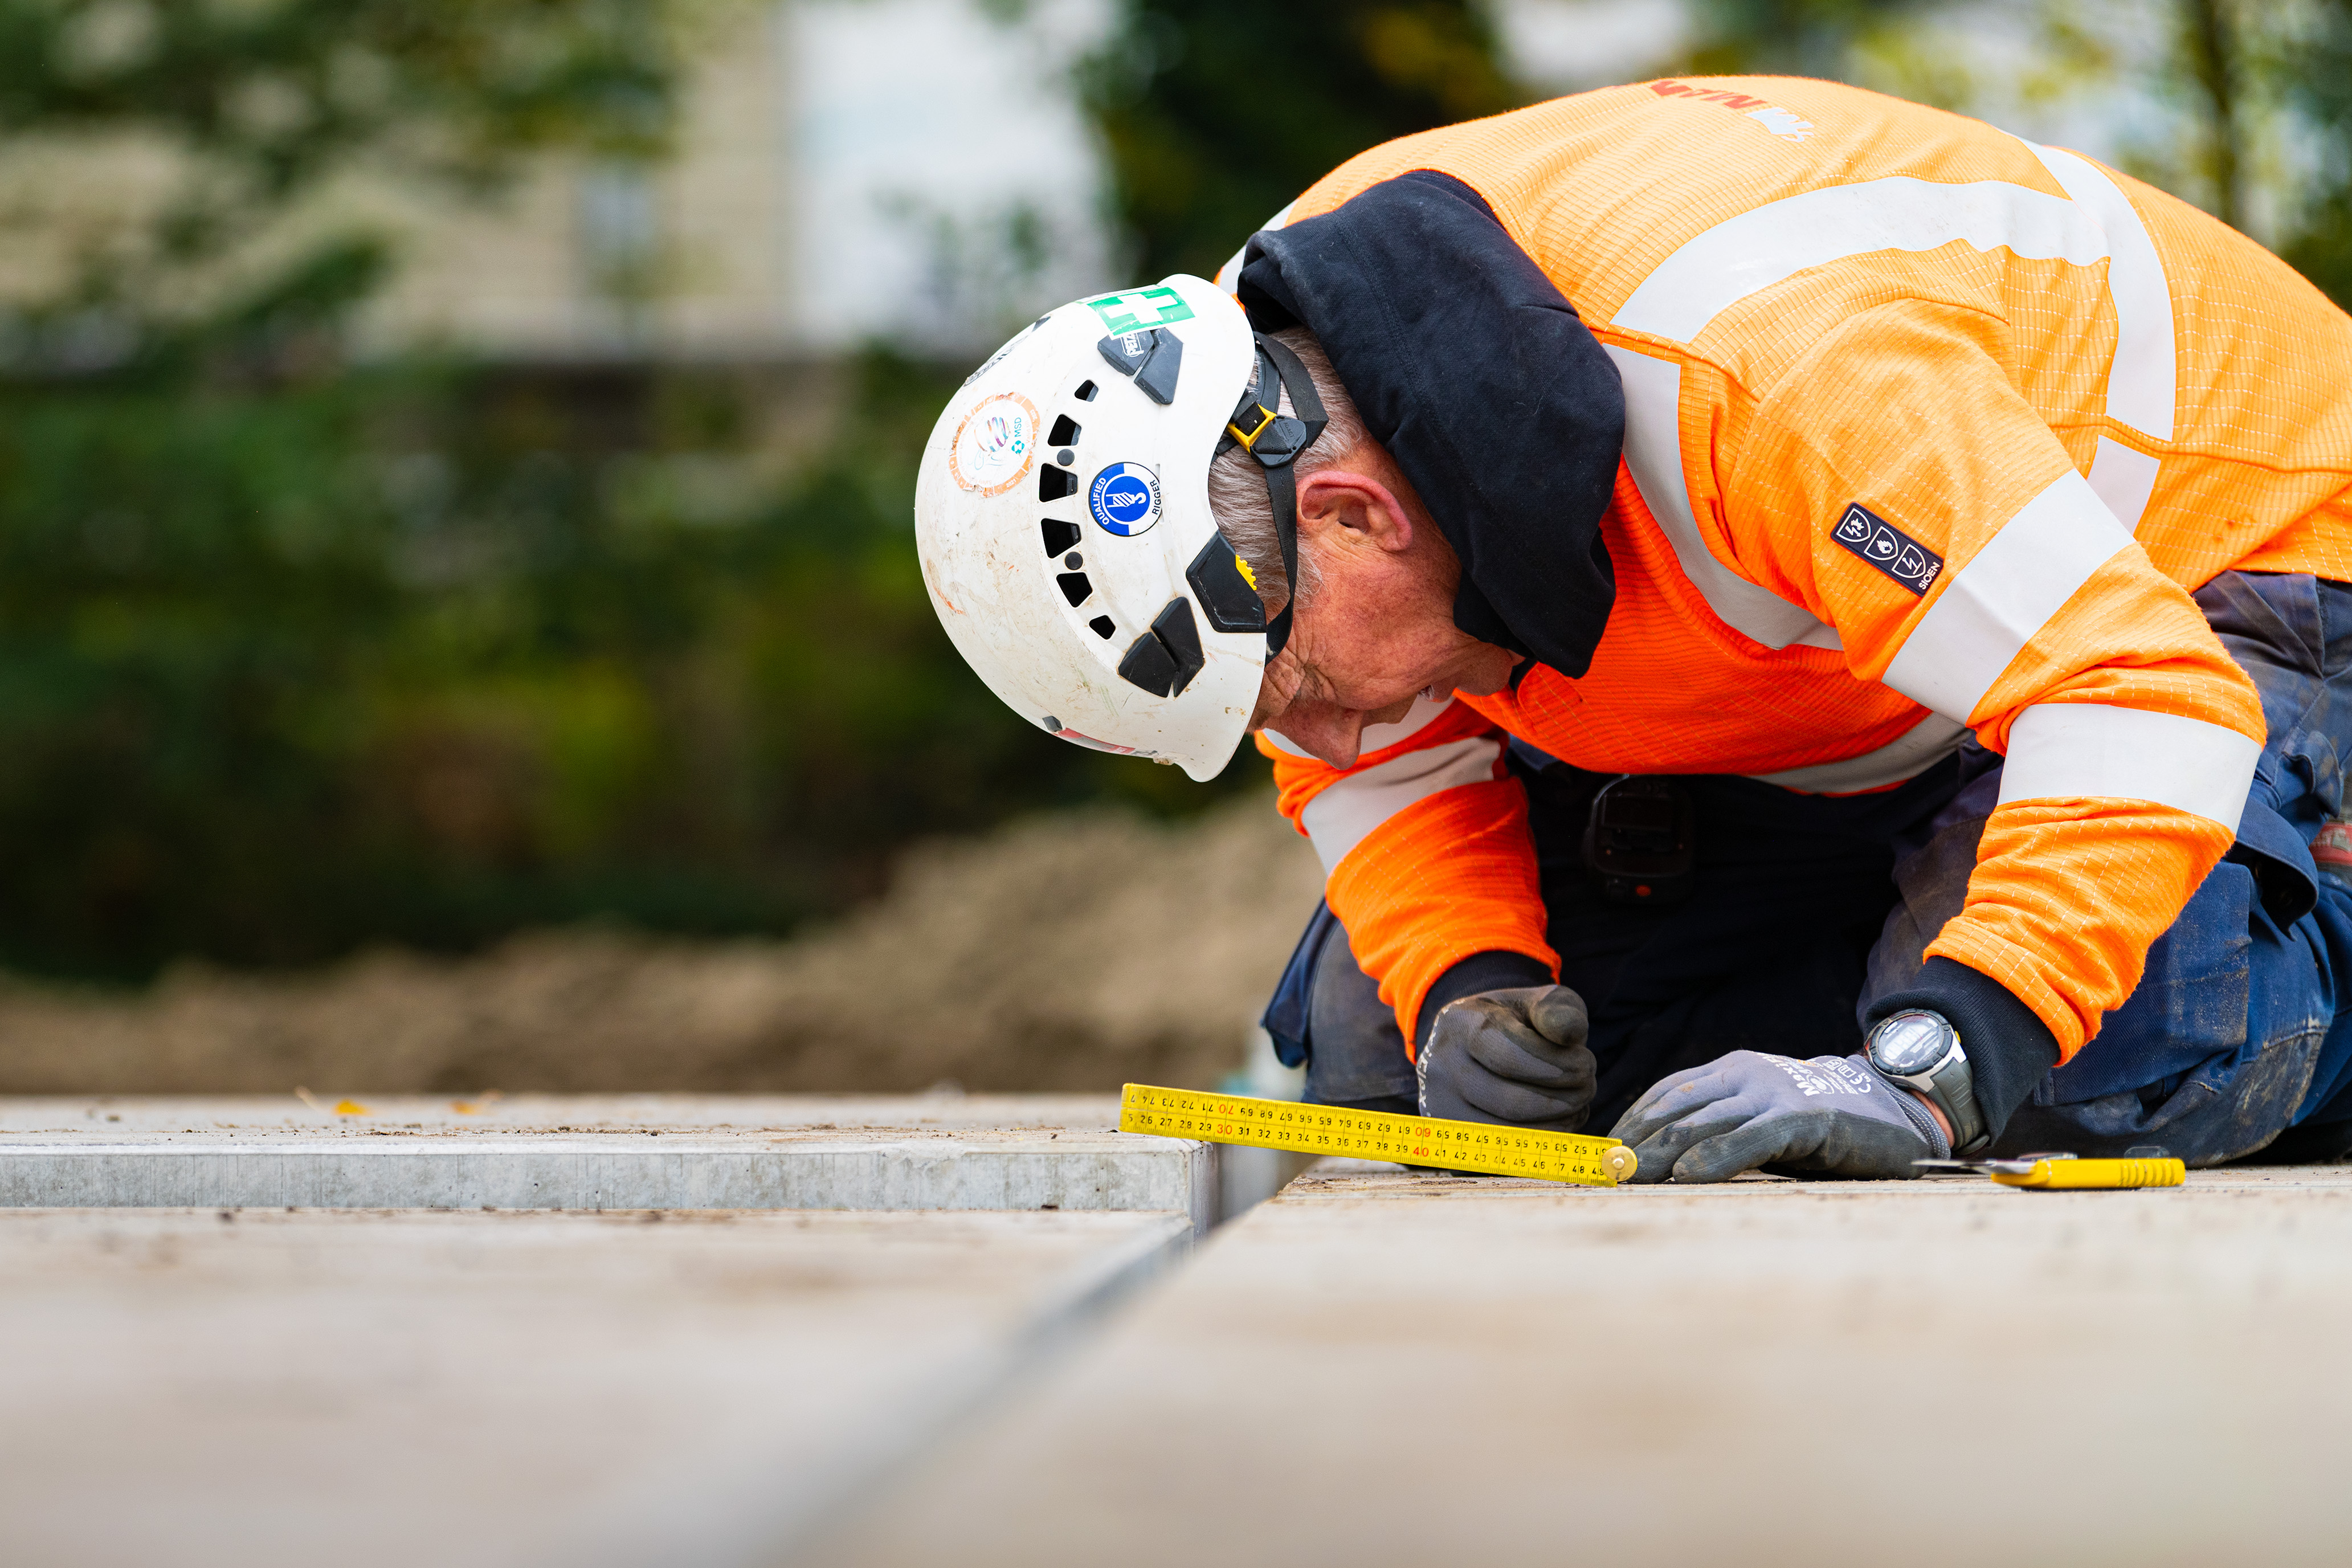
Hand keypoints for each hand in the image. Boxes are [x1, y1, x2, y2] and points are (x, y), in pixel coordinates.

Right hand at [1416, 985, 1596, 1130]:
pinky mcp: (1453, 1140)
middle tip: (1589, 1086)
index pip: (1509, 1058)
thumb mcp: (1538, 1003)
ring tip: (1579, 1105)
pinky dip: (1541, 1145)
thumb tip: (1570, 1034)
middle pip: (1511, 1102)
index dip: (1558, 1068)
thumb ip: (1560, 1010)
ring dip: (1557, 1126)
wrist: (1473, 1044)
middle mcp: (1438, 1068)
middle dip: (1565, 1099)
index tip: (1587, 1064)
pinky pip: (1503, 1155)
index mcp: (1457, 1024)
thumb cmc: (1516, 1023)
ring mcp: (1440, 1108)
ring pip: (1508, 1135)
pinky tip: (1562, 1124)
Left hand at [1608, 1050, 1950, 1182]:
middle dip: (1635, 1141)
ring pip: (1704, 1122)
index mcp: (1731, 1070)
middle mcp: (1746, 1074)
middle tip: (1603, 1172)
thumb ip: (1718, 1131)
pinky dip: (1716, 1157)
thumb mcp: (1759, 1123)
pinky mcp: (1805, 1118)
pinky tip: (1687, 1176)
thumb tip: (1662, 1164)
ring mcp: (1775, 1092)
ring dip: (1660, 1152)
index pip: (1667, 1093)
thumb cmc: (1818, 1129)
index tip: (1602, 1153)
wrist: (1895, 1113)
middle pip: (1677, 1108)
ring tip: (1627, 1177)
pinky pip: (1751, 1138)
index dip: (1632, 1121)